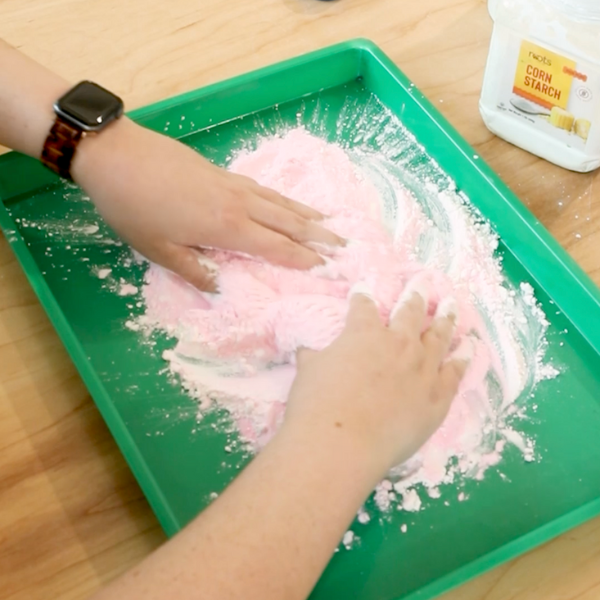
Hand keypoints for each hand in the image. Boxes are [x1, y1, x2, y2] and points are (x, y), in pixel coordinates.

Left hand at [72, 118, 343, 290]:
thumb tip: (222, 290)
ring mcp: (232, 184)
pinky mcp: (223, 172)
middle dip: (317, 236)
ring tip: (328, 222)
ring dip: (306, 215)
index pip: (276, 247)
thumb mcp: (160, 250)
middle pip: (287, 221)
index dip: (302, 259)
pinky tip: (286, 201)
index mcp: (227, 227)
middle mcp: (239, 204)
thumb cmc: (134, 208)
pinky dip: (283, 198)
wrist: (115, 155)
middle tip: (344, 245)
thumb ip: (195, 271)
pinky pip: (264, 189)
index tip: (327, 268)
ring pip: (279, 201)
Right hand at [281, 281, 471, 479]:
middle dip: (417, 292)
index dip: (363, 296)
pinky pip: (455, 372)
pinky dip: (463, 357)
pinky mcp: (437, 397)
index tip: (364, 289)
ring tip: (452, 304)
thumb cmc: (316, 405)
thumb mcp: (308, 371)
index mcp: (363, 333)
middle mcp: (398, 343)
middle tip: (424, 280)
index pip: (363, 306)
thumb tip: (306, 351)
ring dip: (446, 318)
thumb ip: (313, 357)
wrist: (341, 444)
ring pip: (439, 336)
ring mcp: (422, 369)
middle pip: (411, 310)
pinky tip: (469, 347)